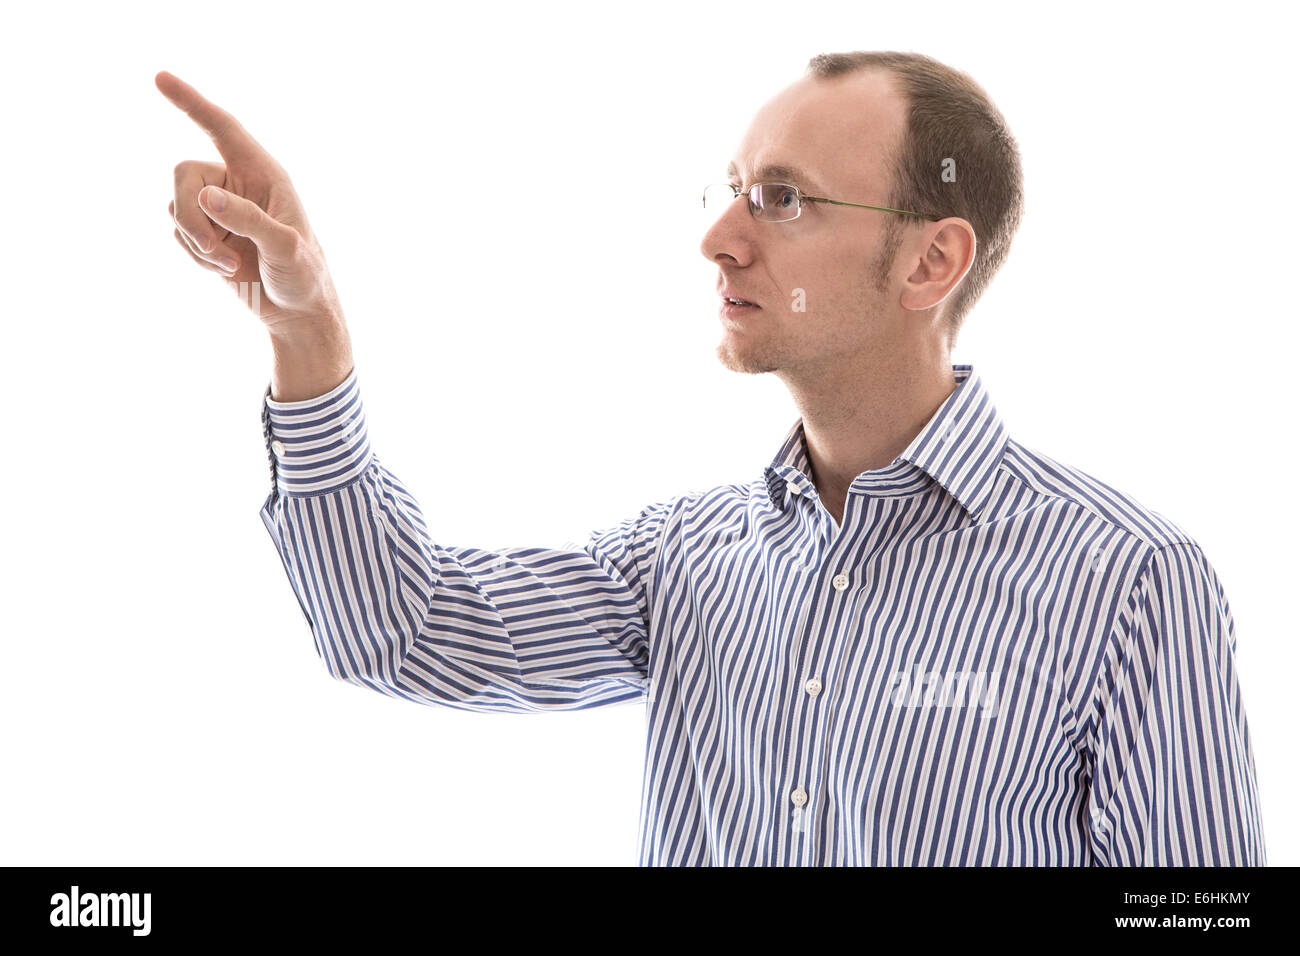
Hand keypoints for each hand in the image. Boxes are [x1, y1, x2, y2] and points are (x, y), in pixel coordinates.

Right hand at [157, 70, 343, 333]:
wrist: (298, 313)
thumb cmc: (304, 276)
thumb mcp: (285, 248)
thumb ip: (247, 219)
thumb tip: (206, 196)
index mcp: (264, 173)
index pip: (222, 128)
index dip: (191, 102)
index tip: (158, 77)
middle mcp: (237, 184)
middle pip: (183, 174)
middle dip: (189, 214)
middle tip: (213, 248)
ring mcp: (219, 209)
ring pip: (175, 206)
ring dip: (196, 241)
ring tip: (230, 264)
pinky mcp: (207, 233)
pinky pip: (178, 233)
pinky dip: (195, 255)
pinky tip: (225, 269)